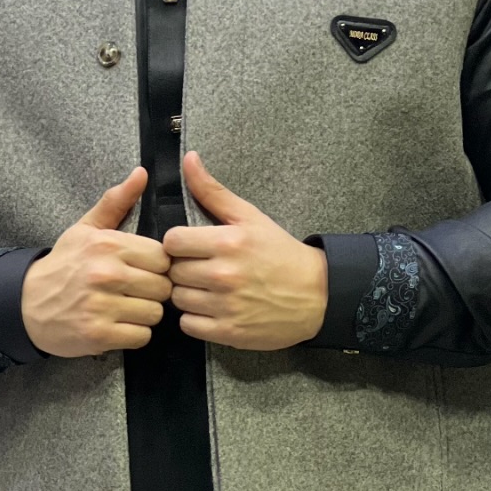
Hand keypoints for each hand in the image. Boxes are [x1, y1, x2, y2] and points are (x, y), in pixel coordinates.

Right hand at [21, 166, 171, 355]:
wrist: (25, 305)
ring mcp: (102, 307)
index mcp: (108, 245)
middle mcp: (106, 274)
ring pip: (155, 313)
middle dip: (153, 291)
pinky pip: (141, 336)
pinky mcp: (99, 335)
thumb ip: (116, 202)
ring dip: (144, 314)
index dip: (157, 266)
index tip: (143, 270)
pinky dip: (133, 334)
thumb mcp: (86, 229)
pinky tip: (118, 324)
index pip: (163, 258)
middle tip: (134, 292)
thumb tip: (142, 173)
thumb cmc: (63, 266)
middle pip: (163, 288)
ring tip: (125, 308)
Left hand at [162, 151, 327, 350]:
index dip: (178, 244)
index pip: (172, 242)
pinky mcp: (229, 332)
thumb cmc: (281, 254)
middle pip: (173, 272)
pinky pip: (188, 325)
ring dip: (188, 294)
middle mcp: (224, 275)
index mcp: (228, 242)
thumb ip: (213, 191)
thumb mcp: (250, 217)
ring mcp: (226, 306)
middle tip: (202, 268)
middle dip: (184, 268)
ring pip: (177, 299)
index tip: (191, 247)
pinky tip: (212, 308)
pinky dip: (196, 319)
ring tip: (208, 289)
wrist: (318, 295)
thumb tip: (188, 158)